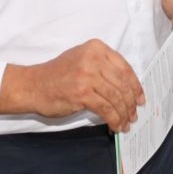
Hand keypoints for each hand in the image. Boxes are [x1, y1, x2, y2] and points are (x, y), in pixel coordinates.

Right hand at [0, 39, 145, 131]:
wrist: (32, 85)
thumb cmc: (57, 75)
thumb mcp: (82, 59)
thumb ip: (103, 66)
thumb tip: (126, 87)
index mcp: (96, 48)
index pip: (125, 68)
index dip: (135, 86)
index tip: (140, 98)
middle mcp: (94, 59)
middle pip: (122, 83)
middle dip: (131, 102)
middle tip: (133, 115)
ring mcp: (88, 75)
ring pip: (116, 97)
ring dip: (123, 113)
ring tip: (125, 123)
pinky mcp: (82, 93)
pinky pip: (106, 109)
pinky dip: (113, 119)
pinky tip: (115, 126)